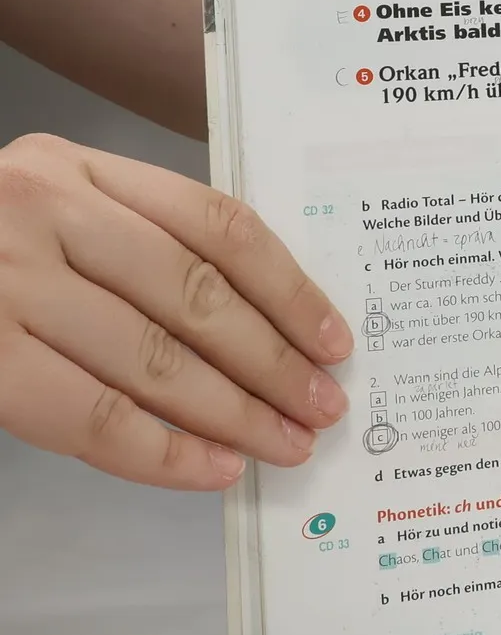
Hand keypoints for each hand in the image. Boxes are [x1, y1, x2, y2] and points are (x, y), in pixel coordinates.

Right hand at [0, 135, 352, 488]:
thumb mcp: (46, 207)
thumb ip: (131, 239)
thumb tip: (257, 322)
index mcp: (77, 166)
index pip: (218, 224)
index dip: (288, 286)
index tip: (333, 338)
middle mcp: (42, 209)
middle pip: (195, 294)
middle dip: (272, 360)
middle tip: (324, 408)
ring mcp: (2, 282)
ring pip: (150, 357)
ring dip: (231, 411)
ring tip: (283, 444)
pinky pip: (88, 414)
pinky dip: (159, 449)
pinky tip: (208, 468)